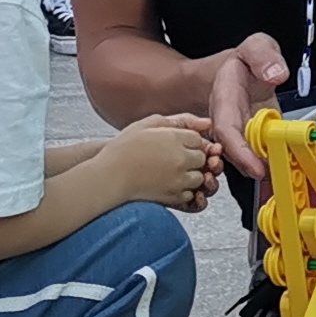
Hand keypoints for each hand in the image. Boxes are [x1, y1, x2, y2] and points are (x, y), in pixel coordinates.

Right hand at [104, 113, 219, 210]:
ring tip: (170, 173)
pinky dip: (184, 191)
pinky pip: (191, 194)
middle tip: (173, 159)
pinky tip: (168, 185)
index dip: (188, 142)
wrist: (108, 176)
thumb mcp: (148, 124)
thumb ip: (179, 120)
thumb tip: (207, 123)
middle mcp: (181, 158)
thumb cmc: (123, 149)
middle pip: (202, 158)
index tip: (176, 145)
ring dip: (190, 175)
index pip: (198, 139)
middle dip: (192, 159)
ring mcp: (179, 179)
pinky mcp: (174, 196)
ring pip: (200, 177)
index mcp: (175, 138)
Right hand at [207, 34, 289, 180]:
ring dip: (288, 167)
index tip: (257, 168)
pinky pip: (279, 156)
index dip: (241, 154)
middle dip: (269, 169)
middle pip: (244, 157)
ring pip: (263, 162)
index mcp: (225, 103)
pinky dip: (300, 161)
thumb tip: (276, 74)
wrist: (234, 74)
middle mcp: (233, 127)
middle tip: (296, 170)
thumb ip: (263, 56)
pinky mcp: (264, 144)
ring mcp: (248, 139)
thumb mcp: (254, 46)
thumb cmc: (242, 64)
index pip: (227, 133)